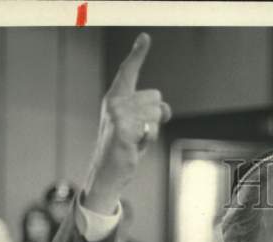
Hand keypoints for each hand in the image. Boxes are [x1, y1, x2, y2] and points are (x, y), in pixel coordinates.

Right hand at [84, 33, 171, 212]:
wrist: (107, 172)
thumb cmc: (124, 149)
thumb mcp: (141, 127)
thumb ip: (153, 113)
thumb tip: (165, 107)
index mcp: (116, 97)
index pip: (129, 71)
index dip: (138, 54)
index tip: (145, 37)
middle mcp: (114, 102)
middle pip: (155, 97)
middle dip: (156, 116)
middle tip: (141, 132)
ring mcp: (117, 116)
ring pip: (156, 113)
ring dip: (153, 130)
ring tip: (137, 140)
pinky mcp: (122, 130)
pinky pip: (150, 129)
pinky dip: (148, 140)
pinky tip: (134, 146)